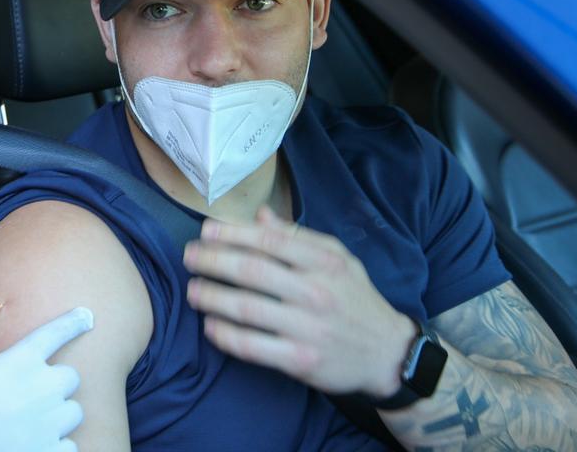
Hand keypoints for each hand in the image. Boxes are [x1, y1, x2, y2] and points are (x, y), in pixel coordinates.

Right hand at [0, 302, 92, 451]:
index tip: (87, 316)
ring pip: (73, 412)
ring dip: (58, 415)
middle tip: (29, 393)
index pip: (53, 334)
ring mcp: (45, 427)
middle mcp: (36, 392)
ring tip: (29, 422)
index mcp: (13, 365)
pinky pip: (69, 445)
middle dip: (54, 383)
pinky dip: (56, 445)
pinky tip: (30, 444)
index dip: (72, 322)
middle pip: (70, 377)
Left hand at [182, 206, 413, 397]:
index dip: (232, 234)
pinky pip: (253, 347)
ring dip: (212, 297)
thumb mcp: (338, 258)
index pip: (270, 242)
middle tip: (189, 257)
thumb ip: (298, 236)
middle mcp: (316, 292)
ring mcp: (308, 328)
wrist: (388, 352)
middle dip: (212, 261)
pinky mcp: (301, 360)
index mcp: (324, 263)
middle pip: (252, 271)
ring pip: (247, 309)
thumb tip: (259, 215)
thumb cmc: (355, 298)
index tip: (205, 231)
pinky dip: (226, 336)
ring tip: (192, 291)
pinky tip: (210, 327)